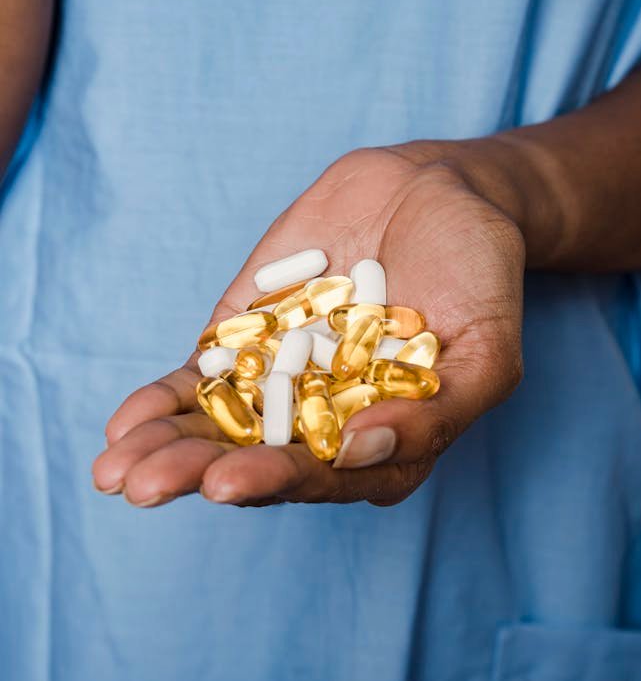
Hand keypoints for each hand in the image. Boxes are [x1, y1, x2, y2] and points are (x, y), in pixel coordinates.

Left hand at [92, 144, 524, 507]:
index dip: (279, 481)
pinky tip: (126, 424)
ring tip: (116, 471)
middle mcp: (326, 422)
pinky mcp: (247, 338)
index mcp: (384, 440)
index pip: (326, 477)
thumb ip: (432, 411)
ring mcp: (280, 380)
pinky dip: (165, 400)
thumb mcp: (484, 349)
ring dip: (166, 450)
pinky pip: (201, 378)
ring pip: (217, 428)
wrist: (436, 193)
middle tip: (145, 488)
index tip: (230, 482)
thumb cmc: (477, 274)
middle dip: (198, 474)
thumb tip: (357, 448)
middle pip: (257, 459)